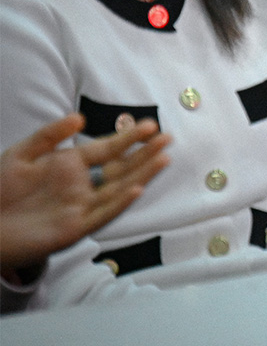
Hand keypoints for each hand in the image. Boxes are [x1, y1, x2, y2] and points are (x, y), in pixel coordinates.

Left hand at [1, 114, 169, 273]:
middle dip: (144, 153)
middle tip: (167, 138)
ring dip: (142, 174)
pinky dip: (120, 202)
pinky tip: (136, 188)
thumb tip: (80, 118)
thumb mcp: (20, 154)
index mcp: (70, 165)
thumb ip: (49, 135)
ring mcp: (81, 207)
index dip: (128, 137)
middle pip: (120, 167)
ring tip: (163, 158)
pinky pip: (103, 213)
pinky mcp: (76, 228)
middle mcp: (82, 186)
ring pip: (119, 188)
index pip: (106, 149)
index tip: (149, 125)